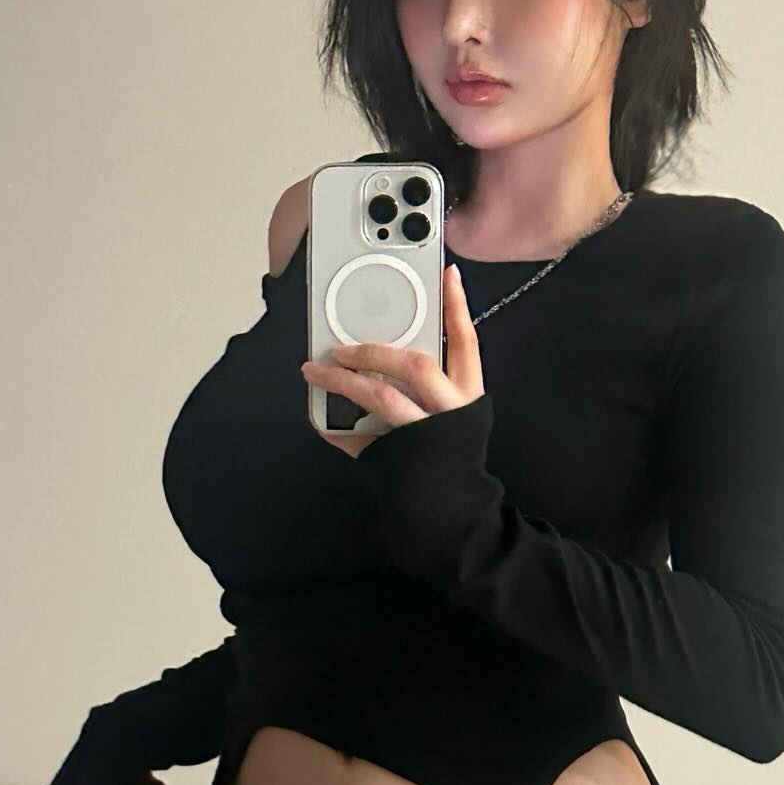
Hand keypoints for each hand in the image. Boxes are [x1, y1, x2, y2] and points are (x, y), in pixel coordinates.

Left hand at [301, 262, 483, 458]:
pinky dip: (337, 428)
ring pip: (383, 398)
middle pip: (416, 365)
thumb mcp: (451, 417)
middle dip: (374, 351)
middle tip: (341, 347)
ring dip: (343, 381)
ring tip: (315, 371)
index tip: (447, 274)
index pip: (466, 342)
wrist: (453, 510)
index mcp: (468, 393)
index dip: (457, 307)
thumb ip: (425, 388)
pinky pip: (362, 437)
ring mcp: (427, 434)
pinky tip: (319, 421)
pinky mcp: (403, 457)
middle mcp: (452, 410)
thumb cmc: (446, 456)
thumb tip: (380, 360)